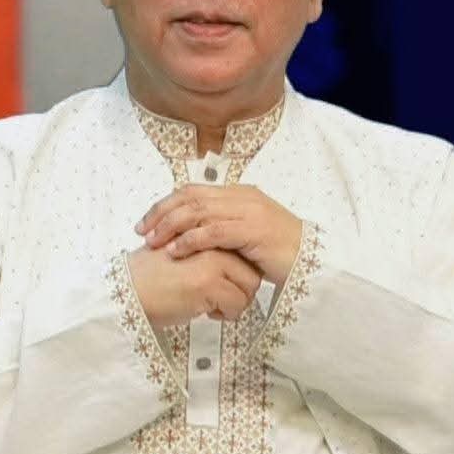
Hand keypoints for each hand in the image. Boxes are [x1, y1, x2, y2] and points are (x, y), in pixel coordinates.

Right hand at [128, 245, 262, 328]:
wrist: (128, 290)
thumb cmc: (150, 277)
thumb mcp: (182, 254)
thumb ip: (207, 253)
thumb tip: (235, 271)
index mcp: (208, 233)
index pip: (244, 256)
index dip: (238, 277)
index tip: (223, 288)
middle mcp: (213, 244)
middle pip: (252, 272)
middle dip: (240, 292)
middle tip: (218, 300)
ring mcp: (212, 262)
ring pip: (249, 289)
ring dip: (234, 304)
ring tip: (210, 306)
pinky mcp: (208, 283)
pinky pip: (237, 304)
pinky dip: (225, 314)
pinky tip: (204, 312)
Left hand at [135, 184, 301, 285]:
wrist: (311, 263)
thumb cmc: (278, 253)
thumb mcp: (246, 235)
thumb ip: (222, 227)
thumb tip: (192, 231)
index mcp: (238, 193)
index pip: (192, 191)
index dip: (165, 204)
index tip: (145, 222)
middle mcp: (241, 197)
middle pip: (190, 197)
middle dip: (161, 213)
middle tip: (142, 231)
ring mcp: (248, 212)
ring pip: (198, 211)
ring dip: (171, 226)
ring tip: (153, 242)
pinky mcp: (253, 230)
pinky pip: (214, 231)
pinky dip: (190, 240)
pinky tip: (176, 251)